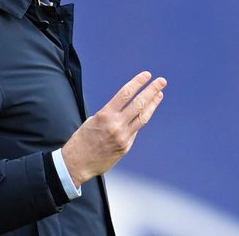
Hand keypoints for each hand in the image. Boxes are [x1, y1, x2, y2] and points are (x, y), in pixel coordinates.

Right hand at [61, 71, 166, 186]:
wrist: (77, 163)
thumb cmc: (82, 139)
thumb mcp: (93, 121)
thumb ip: (111, 114)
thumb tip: (128, 109)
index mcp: (105, 115)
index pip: (125, 94)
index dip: (138, 82)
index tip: (147, 75)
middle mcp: (116, 125)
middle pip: (139, 103)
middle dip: (152, 90)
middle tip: (162, 81)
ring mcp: (123, 137)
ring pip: (143, 117)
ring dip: (152, 104)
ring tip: (159, 94)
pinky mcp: (126, 147)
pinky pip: (135, 130)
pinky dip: (140, 119)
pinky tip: (145, 112)